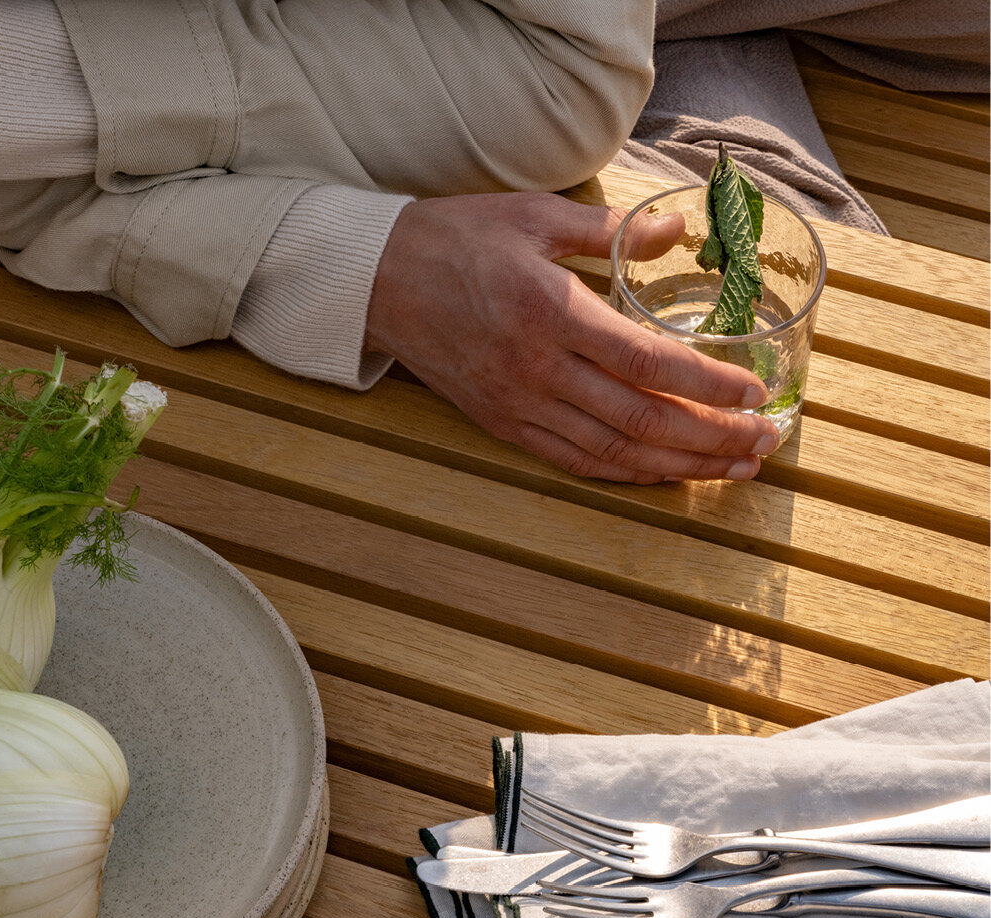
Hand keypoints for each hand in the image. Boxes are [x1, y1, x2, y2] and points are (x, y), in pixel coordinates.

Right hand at [363, 192, 778, 482]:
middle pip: (641, 418)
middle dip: (711, 437)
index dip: (708, 385)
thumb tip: (679, 232)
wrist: (379, 283)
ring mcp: (519, 405)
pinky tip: (663, 473)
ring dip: (678, 465)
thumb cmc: (456, 241)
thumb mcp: (533, 217)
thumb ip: (610, 231)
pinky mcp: (503, 424)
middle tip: (764, 445)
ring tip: (732, 469)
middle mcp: (538, 369)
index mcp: (551, 312)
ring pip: (612, 450)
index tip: (755, 395)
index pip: (647, 361)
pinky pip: (573, 460)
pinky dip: (624, 472)